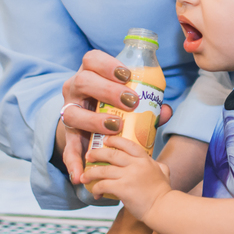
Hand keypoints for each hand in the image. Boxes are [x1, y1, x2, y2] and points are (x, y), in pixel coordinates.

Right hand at [56, 50, 172, 183]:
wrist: (90, 124)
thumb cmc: (114, 105)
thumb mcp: (127, 99)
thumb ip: (147, 103)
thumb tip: (165, 110)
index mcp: (90, 74)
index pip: (91, 60)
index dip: (107, 64)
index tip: (127, 74)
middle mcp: (75, 90)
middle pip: (82, 82)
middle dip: (107, 90)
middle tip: (130, 101)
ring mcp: (69, 112)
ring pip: (72, 114)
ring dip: (94, 121)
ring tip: (115, 127)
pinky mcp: (69, 136)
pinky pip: (68, 148)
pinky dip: (73, 162)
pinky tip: (80, 173)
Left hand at [82, 136, 172, 221]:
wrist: (163, 208)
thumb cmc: (163, 193)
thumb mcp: (164, 173)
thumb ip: (158, 166)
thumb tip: (157, 164)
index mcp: (145, 159)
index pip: (128, 144)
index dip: (115, 140)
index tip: (105, 140)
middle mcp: (136, 165)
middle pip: (112, 154)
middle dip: (97, 153)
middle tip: (88, 156)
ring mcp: (129, 176)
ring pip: (104, 170)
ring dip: (91, 173)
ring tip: (85, 176)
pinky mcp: (123, 188)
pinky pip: (104, 185)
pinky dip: (96, 188)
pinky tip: (95, 192)